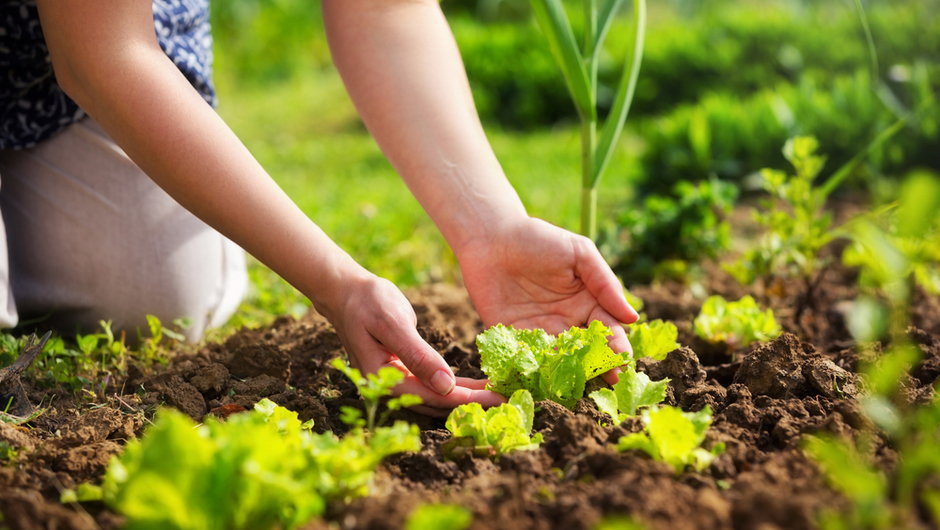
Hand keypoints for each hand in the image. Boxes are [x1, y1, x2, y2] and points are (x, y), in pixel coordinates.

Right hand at [315, 273, 505, 415]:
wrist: (345, 292)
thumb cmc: (367, 302)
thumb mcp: (393, 324)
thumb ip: (418, 356)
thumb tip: (446, 387)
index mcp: (385, 381)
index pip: (435, 397)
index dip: (469, 400)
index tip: (498, 399)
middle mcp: (390, 389)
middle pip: (439, 403)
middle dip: (474, 404)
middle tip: (510, 401)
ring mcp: (397, 382)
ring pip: (438, 398)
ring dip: (468, 398)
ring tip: (500, 394)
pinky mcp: (404, 373)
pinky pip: (434, 385)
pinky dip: (456, 386)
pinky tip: (478, 385)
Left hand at [458, 217, 639, 382]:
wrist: (491, 237)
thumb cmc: (539, 239)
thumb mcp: (579, 254)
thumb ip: (605, 283)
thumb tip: (632, 317)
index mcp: (587, 303)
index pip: (607, 328)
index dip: (616, 343)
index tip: (623, 358)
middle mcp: (566, 322)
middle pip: (586, 350)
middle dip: (598, 365)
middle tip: (609, 379)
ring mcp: (539, 332)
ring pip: (559, 358)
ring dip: (569, 372)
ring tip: (580, 383)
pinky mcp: (511, 337)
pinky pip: (526, 357)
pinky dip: (535, 369)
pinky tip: (544, 378)